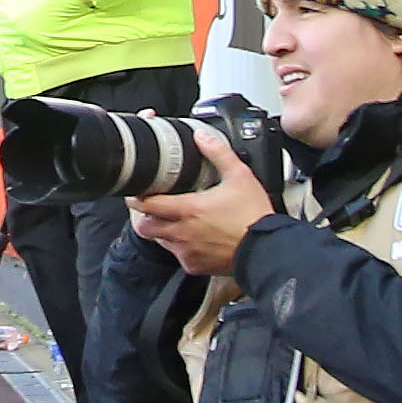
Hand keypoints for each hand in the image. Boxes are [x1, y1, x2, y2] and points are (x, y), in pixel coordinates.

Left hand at [129, 126, 277, 275]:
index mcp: (189, 209)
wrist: (265, 250)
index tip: (136, 192)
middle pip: (145, 227)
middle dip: (144, 216)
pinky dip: (180, 246)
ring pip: (160, 242)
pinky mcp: (194, 266)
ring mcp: (187, 251)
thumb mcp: (240, 176)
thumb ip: (218, 153)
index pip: (147, 204)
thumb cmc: (253, 216)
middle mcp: (182, 232)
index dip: (137, 197)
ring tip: (174, 220)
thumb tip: (202, 136)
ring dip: (162, 231)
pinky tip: (192, 237)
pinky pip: (178, 255)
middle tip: (151, 207)